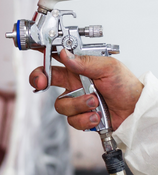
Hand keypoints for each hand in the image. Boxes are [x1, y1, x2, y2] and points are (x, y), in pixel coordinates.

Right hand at [29, 49, 143, 130]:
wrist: (137, 110)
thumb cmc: (126, 86)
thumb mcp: (109, 67)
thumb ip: (85, 61)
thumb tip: (65, 54)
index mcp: (77, 69)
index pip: (54, 60)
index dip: (42, 56)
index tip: (36, 55)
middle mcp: (73, 84)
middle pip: (45, 80)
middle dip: (39, 80)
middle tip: (42, 82)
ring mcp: (76, 101)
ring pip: (61, 104)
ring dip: (78, 104)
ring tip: (95, 102)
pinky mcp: (80, 116)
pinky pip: (72, 120)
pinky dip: (85, 118)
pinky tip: (96, 115)